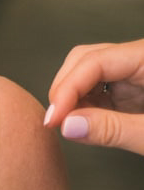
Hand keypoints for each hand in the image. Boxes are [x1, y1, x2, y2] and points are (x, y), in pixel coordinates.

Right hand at [45, 39, 143, 155]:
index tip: (54, 118)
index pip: (95, 61)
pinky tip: (82, 122)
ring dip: (73, 98)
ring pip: (89, 73)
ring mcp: (136, 74)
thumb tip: (69, 126)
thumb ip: (114, 129)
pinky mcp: (135, 91)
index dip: (68, 89)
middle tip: (56, 121)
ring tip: (69, 124)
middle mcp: (140, 60)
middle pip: (87, 59)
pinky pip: (101, 90)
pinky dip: (86, 106)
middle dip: (66, 88)